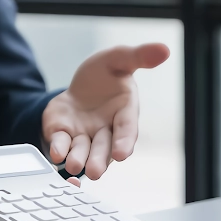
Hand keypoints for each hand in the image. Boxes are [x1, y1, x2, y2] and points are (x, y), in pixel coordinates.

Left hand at [43, 43, 169, 179]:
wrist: (79, 87)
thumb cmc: (104, 75)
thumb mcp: (118, 59)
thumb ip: (138, 56)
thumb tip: (164, 49)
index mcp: (124, 113)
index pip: (126, 130)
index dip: (124, 142)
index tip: (121, 153)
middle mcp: (105, 130)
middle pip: (103, 148)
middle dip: (99, 160)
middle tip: (95, 172)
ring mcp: (84, 136)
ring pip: (82, 152)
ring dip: (78, 160)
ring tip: (73, 166)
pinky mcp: (63, 135)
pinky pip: (61, 145)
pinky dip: (59, 150)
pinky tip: (56, 154)